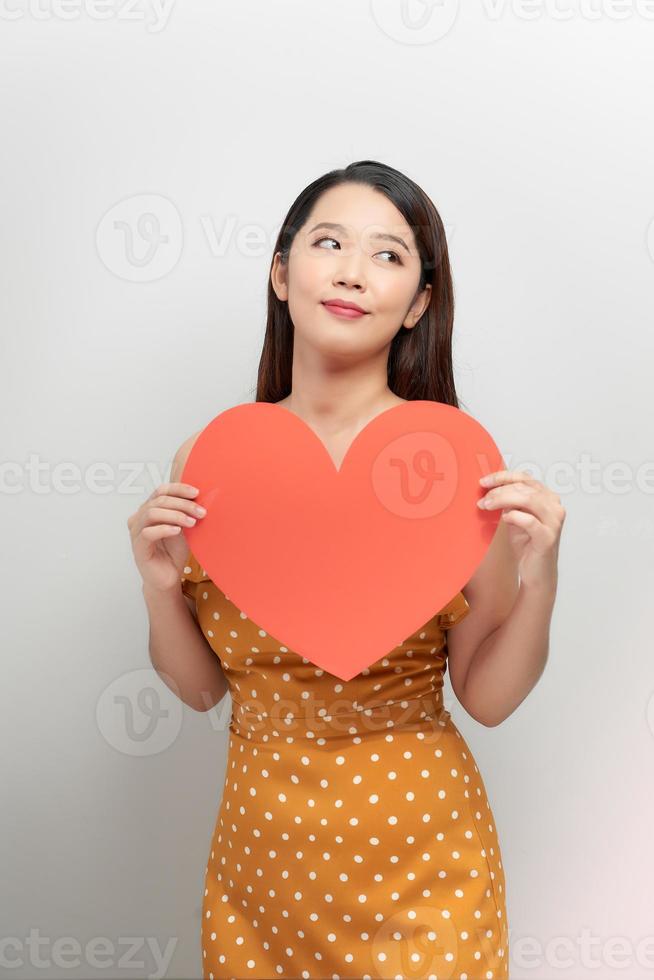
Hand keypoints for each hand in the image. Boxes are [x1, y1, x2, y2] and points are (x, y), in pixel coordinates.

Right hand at [127, 482, 206, 592]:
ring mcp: (136, 532)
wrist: (169, 577)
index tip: (196, 493)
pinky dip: (164, 529)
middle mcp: (139, 518)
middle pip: (159, 501)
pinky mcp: (138, 547)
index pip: (161, 491)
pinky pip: (147, 533)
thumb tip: (201, 498)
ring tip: (192, 522)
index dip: (178, 489)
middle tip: (201, 512)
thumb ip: (186, 512)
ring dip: (175, 515)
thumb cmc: (174, 552)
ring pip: (151, 513)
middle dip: (183, 504)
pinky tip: (177, 531)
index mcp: (149, 509)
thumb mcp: (183, 527)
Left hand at [477, 469, 565, 591]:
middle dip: (499, 491)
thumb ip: (510, 502)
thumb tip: (492, 488)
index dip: (503, 477)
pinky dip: (514, 516)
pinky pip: (529, 521)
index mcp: (548, 498)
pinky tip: (504, 519)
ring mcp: (554, 522)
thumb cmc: (527, 545)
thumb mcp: (515, 517)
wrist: (536, 573)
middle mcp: (554, 507)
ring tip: (487, 506)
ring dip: (503, 500)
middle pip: (525, 488)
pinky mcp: (548, 537)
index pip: (525, 478)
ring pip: (528, 499)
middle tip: (483, 499)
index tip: (484, 481)